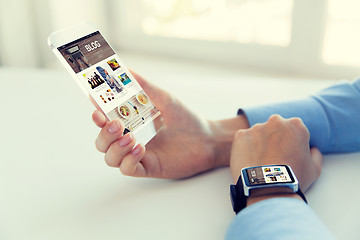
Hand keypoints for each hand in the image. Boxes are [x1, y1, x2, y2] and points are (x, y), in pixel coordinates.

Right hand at [92, 71, 248, 178]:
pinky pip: (127, 169)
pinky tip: (141, 149)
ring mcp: (138, 155)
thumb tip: (126, 69)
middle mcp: (131, 139)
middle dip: (104, 134)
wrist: (207, 139)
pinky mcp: (148, 168)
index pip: (105, 122)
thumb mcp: (164, 99)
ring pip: (110, 158)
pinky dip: (129, 160)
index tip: (96, 106)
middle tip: (116, 124)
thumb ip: (144, 86)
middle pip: (102, 142)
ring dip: (115, 148)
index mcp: (131, 124)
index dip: (97, 116)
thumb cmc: (186, 119)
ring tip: (131, 137)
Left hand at [230, 115, 322, 192]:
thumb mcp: (314, 168)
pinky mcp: (240, 136)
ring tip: (260, 163)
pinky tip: (250, 161)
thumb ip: (315, 154)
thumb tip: (312, 149)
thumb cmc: (293, 179)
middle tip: (273, 159)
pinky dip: (245, 148)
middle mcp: (275, 121)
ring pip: (258, 133)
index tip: (288, 155)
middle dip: (274, 140)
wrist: (267, 188)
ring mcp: (256, 128)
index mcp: (296, 125)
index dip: (291, 143)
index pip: (293, 129)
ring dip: (259, 144)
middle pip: (275, 128)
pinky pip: (243, 139)